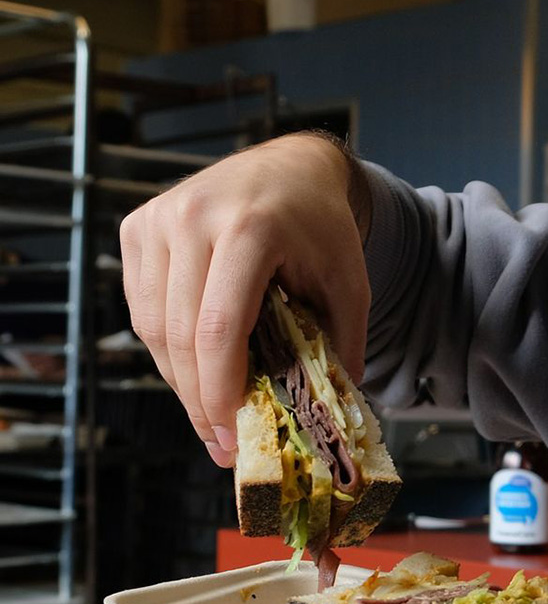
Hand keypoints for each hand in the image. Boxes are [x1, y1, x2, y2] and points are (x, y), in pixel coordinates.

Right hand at [119, 133, 370, 467]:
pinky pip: (140, 305)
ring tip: (211, 412)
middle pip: (179, 333)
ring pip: (151, 325)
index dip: (219, 387)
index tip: (230, 433)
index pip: (219, 325)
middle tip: (221, 441)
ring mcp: (157, 218)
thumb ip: (343, 343)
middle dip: (198, 397)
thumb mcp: (350, 281)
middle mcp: (193, 217)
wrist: (292, 166)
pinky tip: (195, 367)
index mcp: (250, 228)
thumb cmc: (322, 227)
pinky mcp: (137, 226)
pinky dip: (165, 345)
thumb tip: (332, 416)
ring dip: (179, 377)